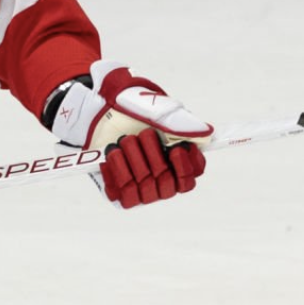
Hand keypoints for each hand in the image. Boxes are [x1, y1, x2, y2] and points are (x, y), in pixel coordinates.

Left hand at [48, 61, 212, 207]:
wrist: (96, 110)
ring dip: (133, 161)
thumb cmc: (130, 109)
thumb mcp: (157, 110)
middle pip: (167, 184)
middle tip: (140, 135)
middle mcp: (158, 177)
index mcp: (174, 160)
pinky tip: (112, 155)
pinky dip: (117, 172)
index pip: (190, 179)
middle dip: (152, 157)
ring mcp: (138, 186)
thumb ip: (182, 123)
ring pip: (146, 191)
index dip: (185, 167)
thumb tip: (207, 133)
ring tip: (122, 141)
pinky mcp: (117, 190)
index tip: (175, 148)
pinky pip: (124, 195)